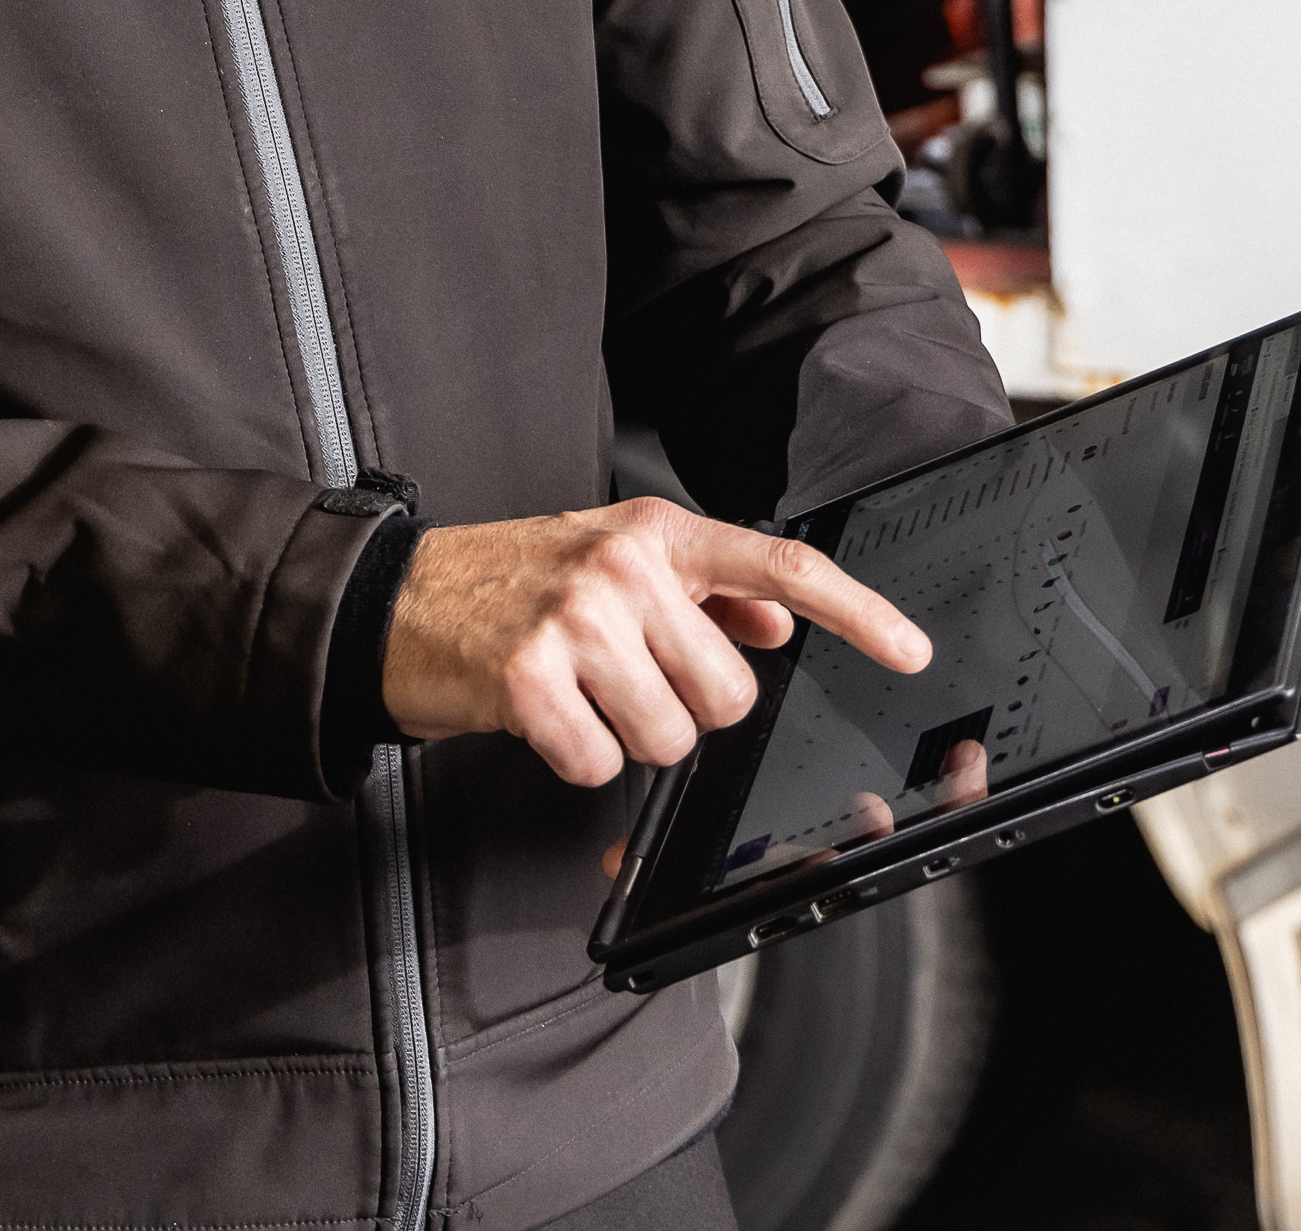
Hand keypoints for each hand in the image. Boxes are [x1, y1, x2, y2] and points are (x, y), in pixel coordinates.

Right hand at [382, 499, 928, 788]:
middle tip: (624, 681)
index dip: (855, 611)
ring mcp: (576, 620)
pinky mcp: (530, 678)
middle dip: (685, 709)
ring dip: (626, 737)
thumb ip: (700, 590)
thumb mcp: (609, 563)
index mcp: (653, 534)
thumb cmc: (506, 583)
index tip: (908, 647)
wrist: (392, 602)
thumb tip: (774, 621)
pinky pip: (599, 766)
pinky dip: (574, 759)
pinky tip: (542, 717)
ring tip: (578, 695)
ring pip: (669, 738)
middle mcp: (622, 568)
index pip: (777, 567)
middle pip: (727, 694)